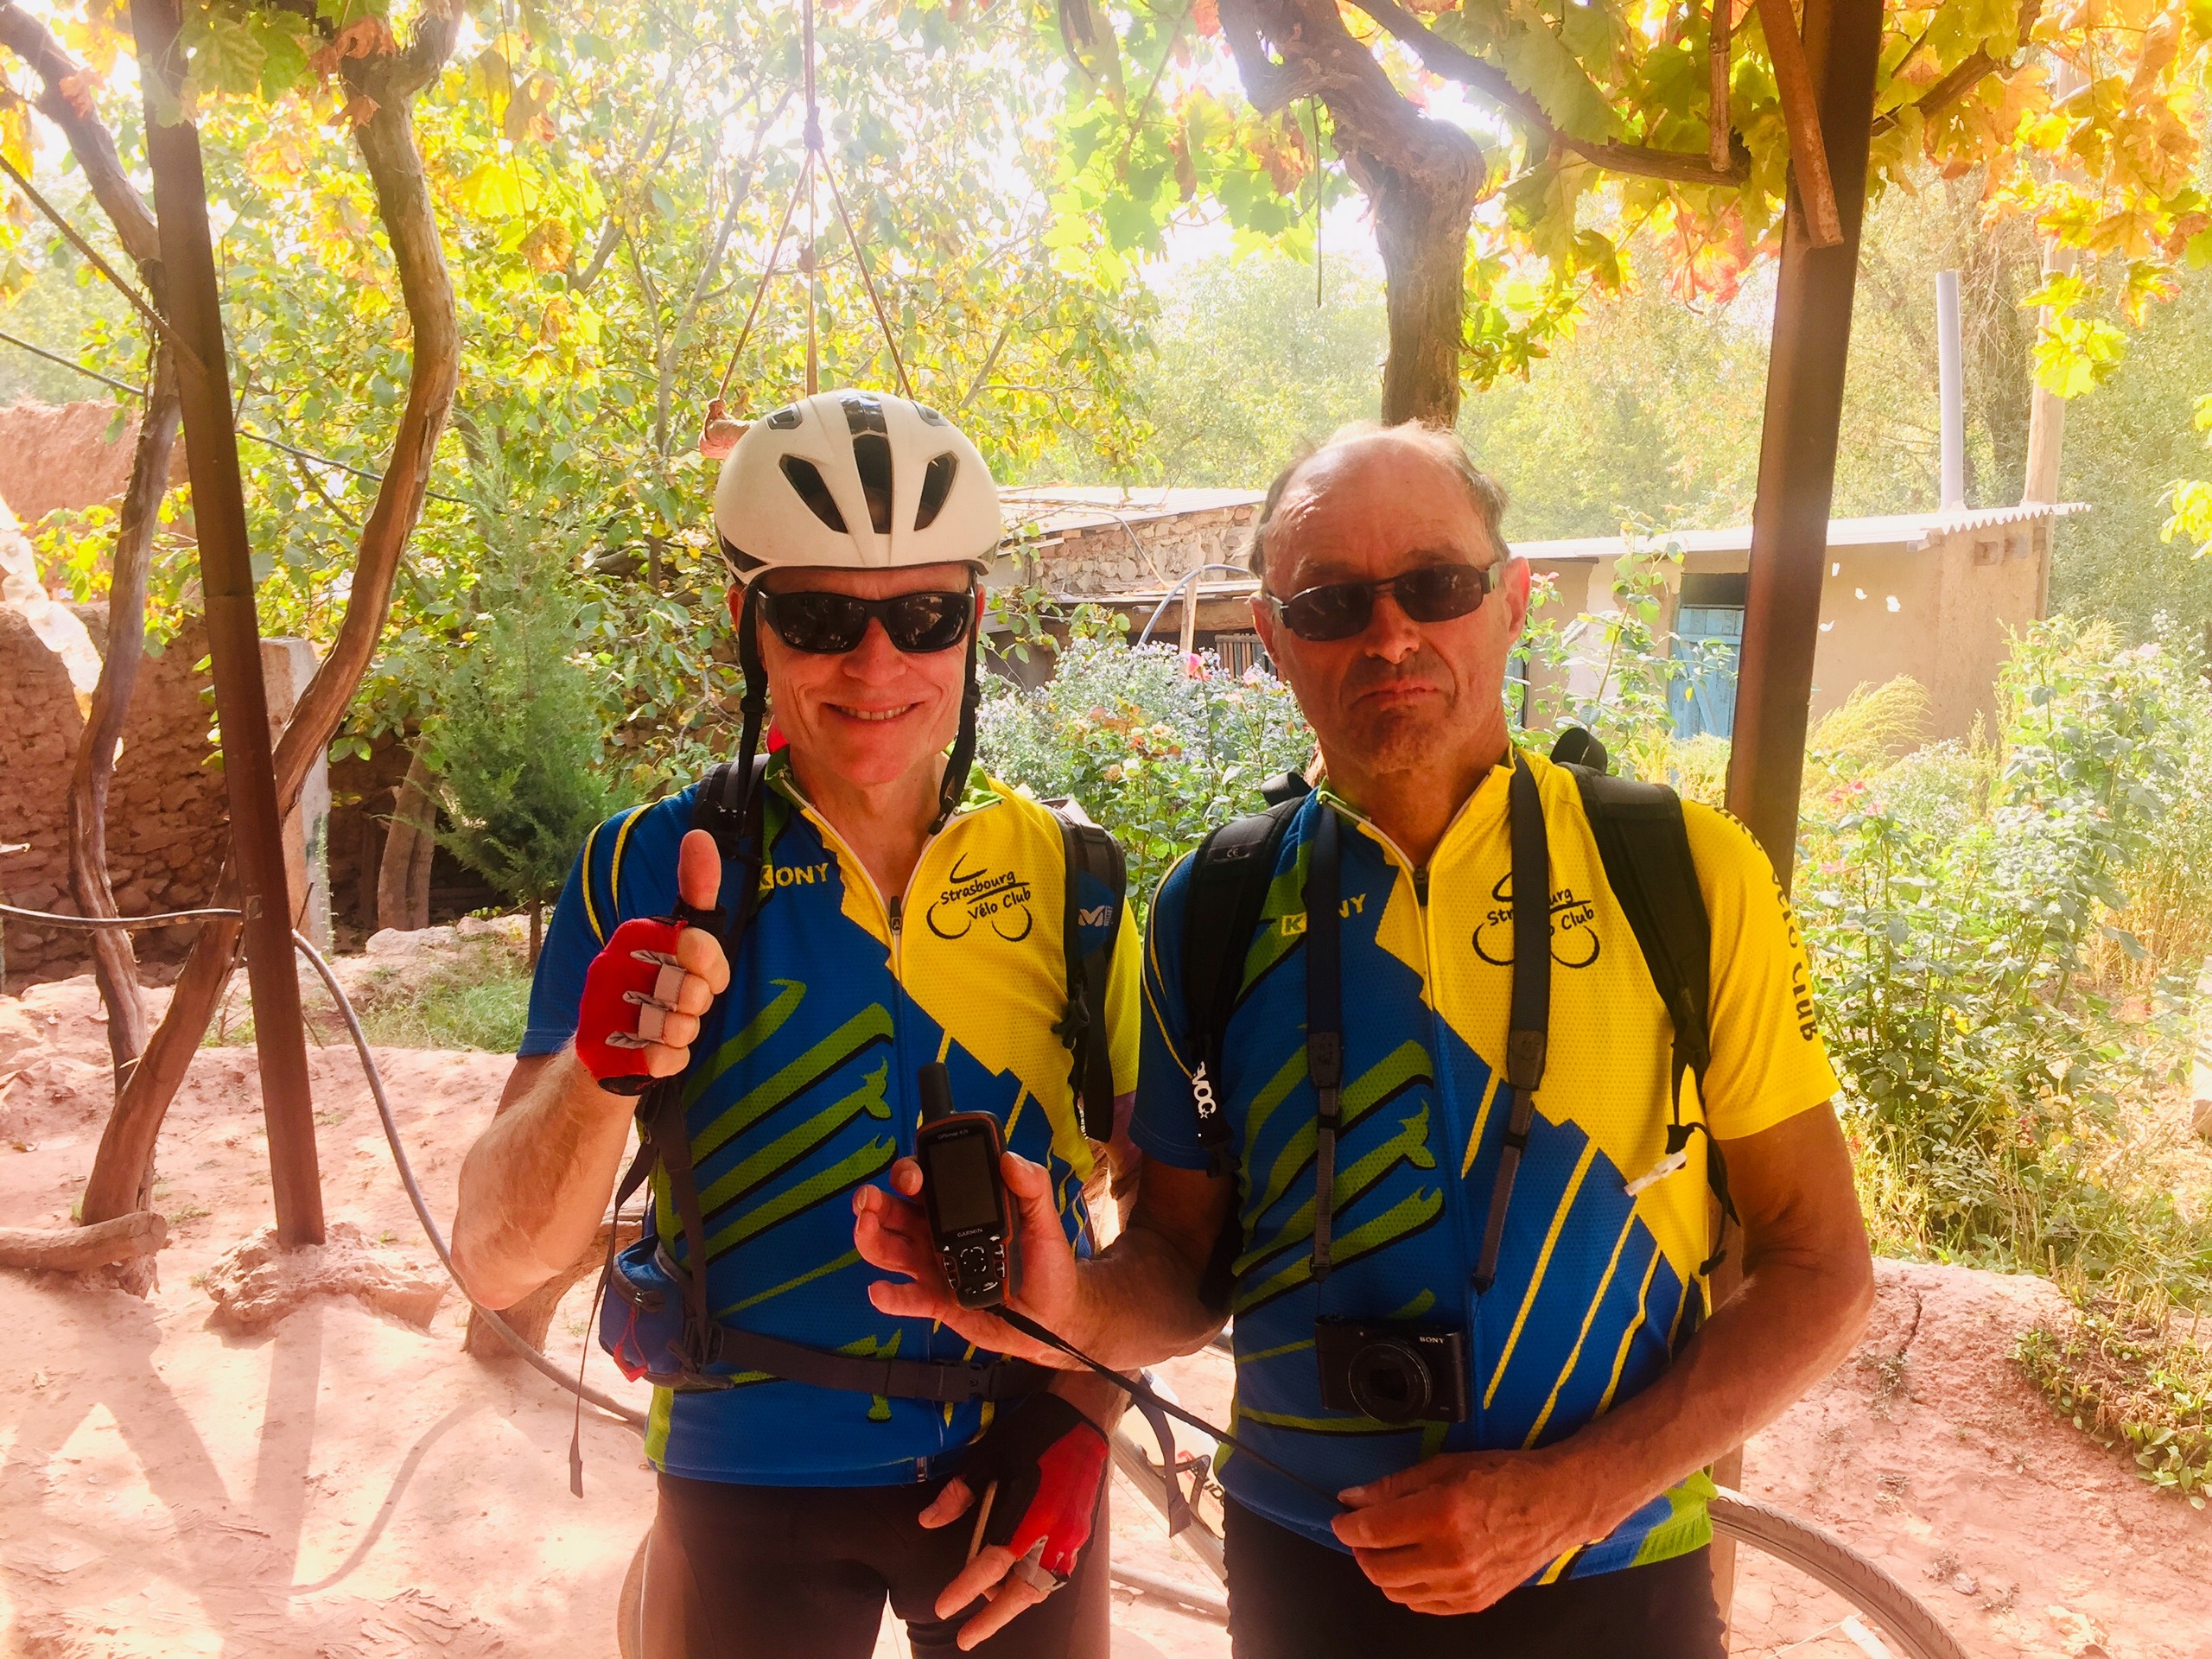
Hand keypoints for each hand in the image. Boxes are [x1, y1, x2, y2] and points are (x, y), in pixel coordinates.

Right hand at [572, 830, 730, 1087]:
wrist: (608, 1048)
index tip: (708, 974)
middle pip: (693, 991)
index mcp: (634, 936)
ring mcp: (604, 1010)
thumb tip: (699, 835)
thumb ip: (695, 890)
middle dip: (698, 1002)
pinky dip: (668, 1059)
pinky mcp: (601, 1052)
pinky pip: (662, 1060)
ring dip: (683, 1032)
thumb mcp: (679, 938)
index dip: (712, 964)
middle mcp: (614, 966)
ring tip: (668, 1026)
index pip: (695, 942)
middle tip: (684, 1002)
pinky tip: (655, 1052)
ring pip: (678, 1028)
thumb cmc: (656, 987)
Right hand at [852, 1150, 1086, 1367]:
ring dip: (872, 1240)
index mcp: (959, 1208)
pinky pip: (909, 1299)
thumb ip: (1032, 1187)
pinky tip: (879, 1291)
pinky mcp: (938, 1302)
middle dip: (875, 1202)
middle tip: (866, 1200)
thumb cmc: (1046, 1262)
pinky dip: (890, 1297)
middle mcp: (938, 1233)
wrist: (1054, 1313)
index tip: (913, 1177)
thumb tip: (1010, 1159)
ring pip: (891, 1251)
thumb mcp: (1044, 1220)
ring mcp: (934, 1268)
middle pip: (895, 1213)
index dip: (911, 1174)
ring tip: (864, 1230)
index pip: (925, 1182)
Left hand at [915, 1393, 1108, 1650]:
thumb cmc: (1036, 1431)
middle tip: (966, 1638)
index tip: (943, 1608)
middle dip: (993, 1619)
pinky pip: (1057, 1573)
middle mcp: (1055, 1534)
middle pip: (1023, 1592)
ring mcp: (1072, 1536)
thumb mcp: (990, 1454)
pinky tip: (1018, 1585)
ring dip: (1015, 1604)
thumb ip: (960, 1492)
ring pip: (1043, 1587)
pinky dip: (1035, 1586)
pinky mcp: (1081, 1532)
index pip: (992, 1565)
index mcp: (1031, 1515)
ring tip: (987, 1611)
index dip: (965, 1589)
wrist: (1085, 1416)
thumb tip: (929, 1520)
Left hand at [1330, 1448, 1609, 1615]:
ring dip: (1383, 1569)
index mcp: (1442, 1515)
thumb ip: (1393, 1486)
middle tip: (1364, 1532)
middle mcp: (1452, 1556)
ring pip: (1396, 1591)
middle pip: (1378, 1569)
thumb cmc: (1502, 1477)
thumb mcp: (1444, 1466)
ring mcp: (1464, 1585)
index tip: (1341, 1518)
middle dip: (1361, 1550)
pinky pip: (1421, 1604)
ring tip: (1392, 1546)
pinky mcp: (1475, 1602)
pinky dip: (1408, 1587)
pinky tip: (1416, 1564)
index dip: (1347, 1526)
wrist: (1555, 1505)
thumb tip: (1352, 1499)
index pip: (1373, 1531)